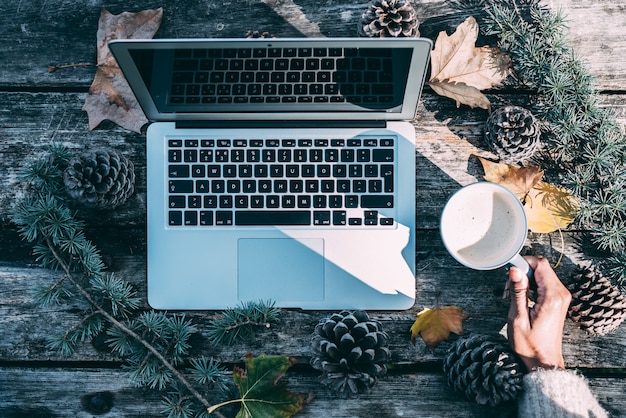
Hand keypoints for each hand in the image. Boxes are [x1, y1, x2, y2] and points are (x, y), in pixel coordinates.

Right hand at [506, 256, 570, 370]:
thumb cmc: (530, 344)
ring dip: (525, 280)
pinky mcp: (558, 300)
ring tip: (513, 296)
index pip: (540, 264)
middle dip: (521, 273)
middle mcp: (561, 294)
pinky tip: (521, 299)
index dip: (523, 264)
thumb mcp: (518, 317)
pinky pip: (543, 283)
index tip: (509, 274)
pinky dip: (530, 286)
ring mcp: (561, 297)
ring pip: (541, 274)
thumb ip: (518, 291)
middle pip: (540, 267)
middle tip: (508, 290)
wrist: (544, 360)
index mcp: (552, 297)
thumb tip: (515, 270)